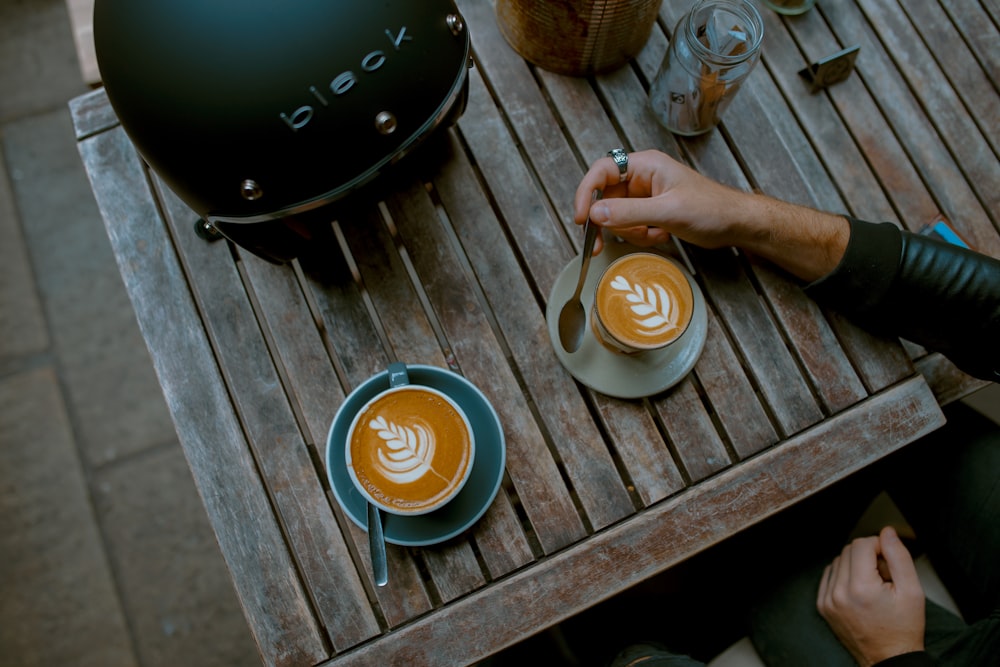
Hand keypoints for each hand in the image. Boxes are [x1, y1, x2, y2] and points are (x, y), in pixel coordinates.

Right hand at [573, 150, 747, 252]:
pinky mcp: (651, 212)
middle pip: (605, 198)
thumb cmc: (710, 209)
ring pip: (616, 216)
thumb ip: (629, 212)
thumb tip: (595, 213)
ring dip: (630, 231)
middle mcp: (641, 178)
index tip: (582, 219)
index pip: (602, 171)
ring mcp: (645, 196)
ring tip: (653, 234)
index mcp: (645, 165)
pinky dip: (641, 236)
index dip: (586, 193)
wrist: (735, 223)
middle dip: (608, 222)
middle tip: (599, 245)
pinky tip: (661, 236)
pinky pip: (630, 225)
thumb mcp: (667, 211)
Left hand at [816, 526, 925, 666]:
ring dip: (856, 565)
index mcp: (860, 588)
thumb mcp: (912, 591)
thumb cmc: (903, 629)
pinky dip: (844, 575)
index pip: (861, 545)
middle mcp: (838, 593)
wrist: (889, 658)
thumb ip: (899, 557)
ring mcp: (827, 600)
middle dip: (868, 556)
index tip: (889, 560)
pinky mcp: (822, 605)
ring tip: (874, 586)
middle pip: (848, 550)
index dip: (879, 546)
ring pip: (839, 561)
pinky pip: (830, 575)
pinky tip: (860, 590)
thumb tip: (887, 533)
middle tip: (885, 575)